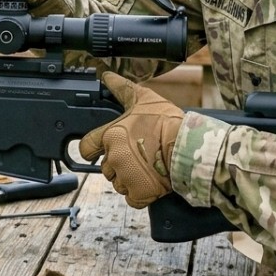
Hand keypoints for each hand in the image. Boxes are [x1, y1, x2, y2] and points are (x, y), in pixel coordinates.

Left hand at [78, 72, 182, 208]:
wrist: (189, 147)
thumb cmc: (168, 123)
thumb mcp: (144, 98)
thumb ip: (122, 89)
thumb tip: (107, 77)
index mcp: (111, 135)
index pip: (86, 147)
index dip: (91, 149)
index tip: (96, 151)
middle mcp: (114, 157)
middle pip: (106, 167)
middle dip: (118, 164)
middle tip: (138, 156)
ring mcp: (125, 177)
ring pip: (119, 183)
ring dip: (129, 179)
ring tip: (147, 168)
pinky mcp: (139, 194)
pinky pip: (133, 198)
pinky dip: (141, 194)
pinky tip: (152, 181)